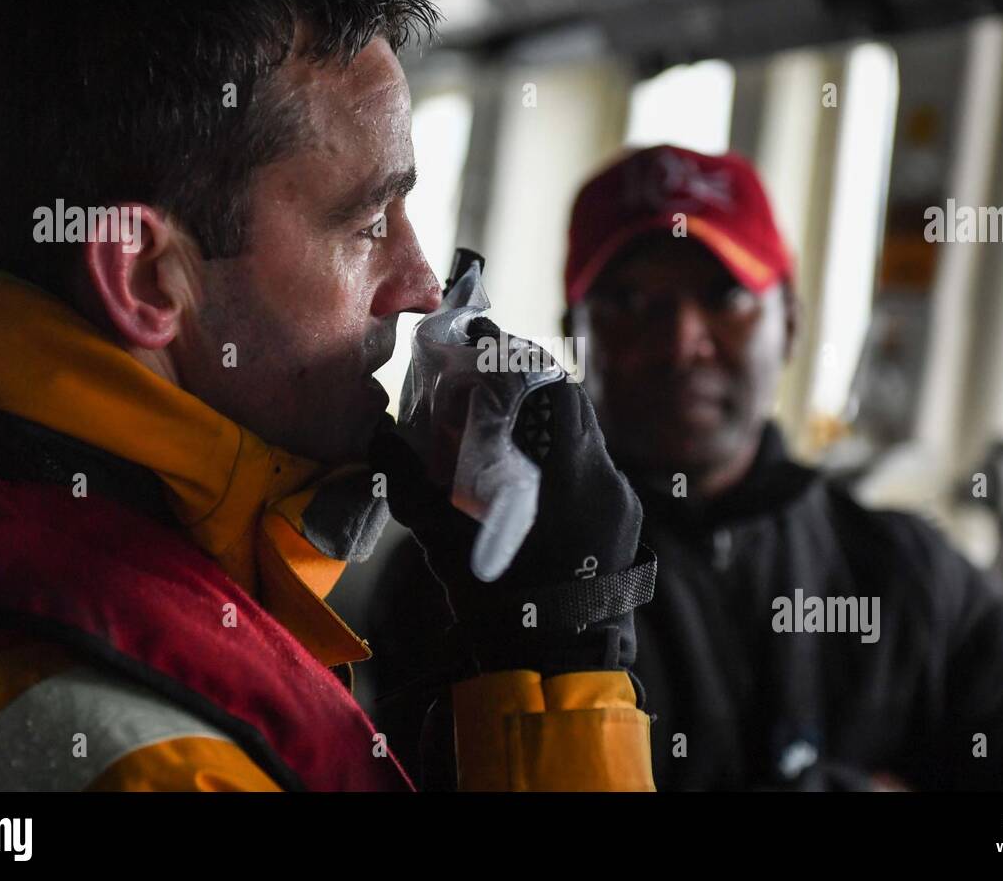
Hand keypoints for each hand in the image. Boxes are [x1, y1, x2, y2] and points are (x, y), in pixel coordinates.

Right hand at [371, 375, 653, 676]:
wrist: (552, 666)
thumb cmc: (497, 608)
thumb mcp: (446, 547)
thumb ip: (413, 489)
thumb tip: (378, 440)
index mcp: (568, 480)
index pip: (552, 390)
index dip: (514, 359)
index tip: (483, 338)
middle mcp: (605, 480)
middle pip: (570, 405)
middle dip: (526, 384)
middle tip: (485, 375)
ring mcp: (620, 499)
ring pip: (583, 435)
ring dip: (544, 420)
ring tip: (503, 420)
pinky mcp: (624, 518)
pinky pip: (592, 466)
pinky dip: (560, 454)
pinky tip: (527, 466)